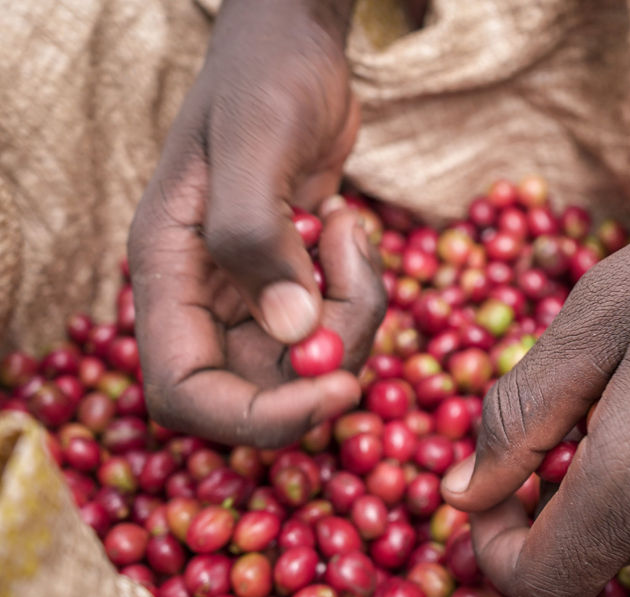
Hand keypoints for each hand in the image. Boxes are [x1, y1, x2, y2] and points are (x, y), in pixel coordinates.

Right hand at [128, 0, 383, 446]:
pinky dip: (362, 290)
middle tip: (357, 278)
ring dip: (354, 311)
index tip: (335, 388)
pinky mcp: (298, 281)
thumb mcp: (256, 144)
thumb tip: (294, 332)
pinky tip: (351, 226)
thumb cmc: (263, 79)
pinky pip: (339, 323)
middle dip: (327, 356)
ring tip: (351, 230)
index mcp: (168, 276)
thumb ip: (258, 238)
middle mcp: (205, 299)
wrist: (295, 49)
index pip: (186, 393)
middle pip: (264, 387)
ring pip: (312, 359)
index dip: (258, 416)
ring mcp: (254, 294)